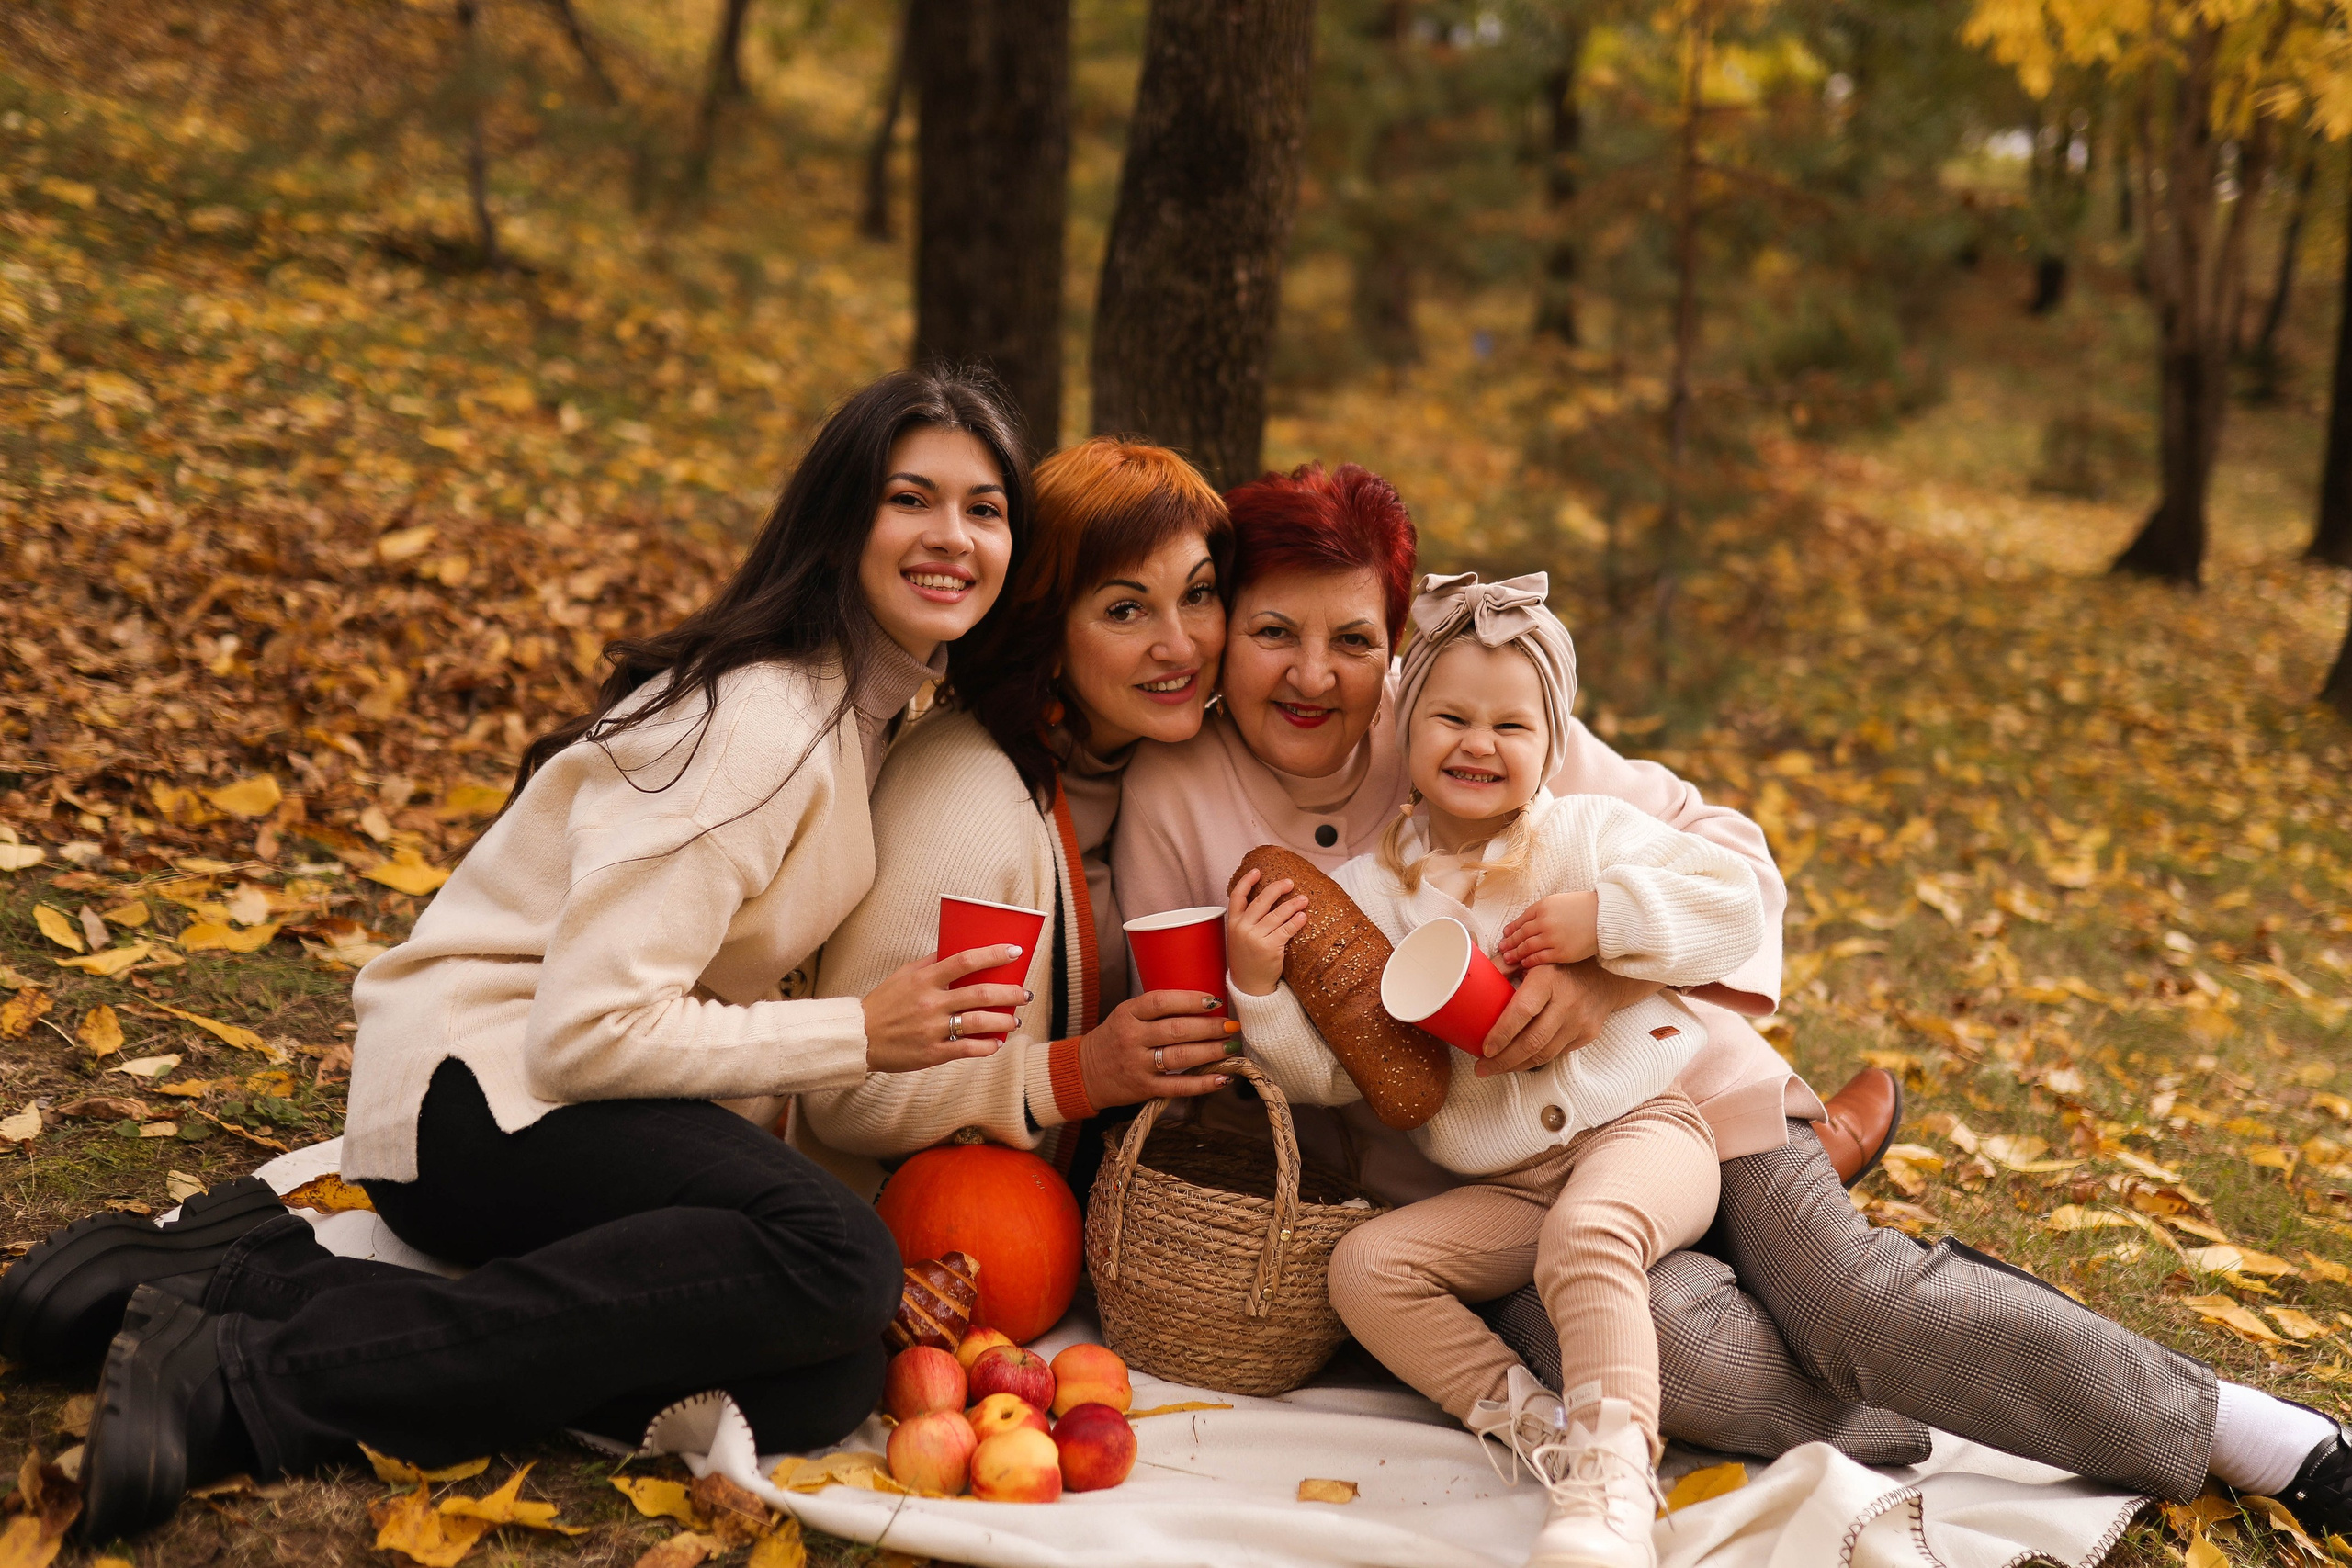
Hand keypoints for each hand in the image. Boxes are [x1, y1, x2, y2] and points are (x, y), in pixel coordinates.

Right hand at [861, 944, 1032, 1073]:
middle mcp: (931, 1003)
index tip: (1015, 951)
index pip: (965, 960)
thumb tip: (958, 949)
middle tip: (1025, 993)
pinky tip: (996, 1043)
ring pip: (979, 1022)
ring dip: (1004, 1020)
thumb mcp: (903, 976)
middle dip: (1010, 993)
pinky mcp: (932, 1053)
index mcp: (924, 979)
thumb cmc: (884, 1003)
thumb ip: (931, 963)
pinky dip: (987, 1046)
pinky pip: (968, 1049)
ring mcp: (932, 1029)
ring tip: (1014, 1019)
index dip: (993, 954)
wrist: (860, 1037)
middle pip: (980, 994)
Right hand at [1079, 990, 1238, 1108]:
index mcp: (1127, 1014)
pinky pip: (1178, 1086)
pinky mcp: (1144, 1088)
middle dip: (1209, 1027)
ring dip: (1211, 1051)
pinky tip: (1222, 1078)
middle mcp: (1132, 1038)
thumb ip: (1156, 1010)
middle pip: (1176, 1030)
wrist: (1084, 1073)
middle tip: (1231, 1025)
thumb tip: (1202, 1004)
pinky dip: (1202, 1083)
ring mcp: (1138, 1065)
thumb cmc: (1114, 1039)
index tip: (1214, 1001)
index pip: (1161, 1002)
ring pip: (1180, 1057)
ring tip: (1231, 1046)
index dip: (1190, 1000)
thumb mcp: (1126, 1015)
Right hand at [1226, 868, 1309, 996]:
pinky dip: (1296, 921)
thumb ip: (1248, 920)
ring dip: (1292, 904)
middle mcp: (1242, 929)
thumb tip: (1267, 900)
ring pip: (1277, 914)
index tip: (1257, 871)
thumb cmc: (1248, 959)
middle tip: (1290, 882)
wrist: (1249, 986)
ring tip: (1304, 899)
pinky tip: (1303, 916)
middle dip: (1277, 889)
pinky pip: (1286, 930)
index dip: (1247, 881)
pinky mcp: (1269, 948)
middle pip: (1261, 901)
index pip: (1237, 896)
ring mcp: (1255, 938)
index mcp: (1233, 924)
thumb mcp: (1240, 938)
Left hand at [1474, 958, 1665, 1078]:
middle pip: (1532, 1042)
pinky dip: (1534, 1061)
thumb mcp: (1534, 959)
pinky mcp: (1587, 1035)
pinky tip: (1518, 1061)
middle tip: (1481, 1067)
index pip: (1522, 1012)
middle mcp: (1566, 1002)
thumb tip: (1471, 980)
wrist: (1605, 976)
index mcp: (1547, 979)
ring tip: (1495, 1068)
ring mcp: (1579, 1021)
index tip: (1483, 1049)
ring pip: (1543, 1054)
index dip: (1501, 1034)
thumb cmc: (1561, 967)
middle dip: (1502, 1060)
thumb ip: (1504, 967)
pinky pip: (1556, 1054)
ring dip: (1516, 1065)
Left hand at [1497, 891, 1599, 970]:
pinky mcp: (1562, 952)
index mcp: (1543, 906)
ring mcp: (1552, 938)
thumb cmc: (1583, 908)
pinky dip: (1529, 961)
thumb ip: (1541, 911)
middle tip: (1501, 949)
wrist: (1605, 916)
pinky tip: (1524, 963)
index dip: (1511, 930)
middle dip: (1509, 943)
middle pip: (1521, 935)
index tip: (1504, 935)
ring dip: (1515, 953)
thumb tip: (1524, 924)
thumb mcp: (1558, 901)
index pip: (1520, 920)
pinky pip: (1540, 958)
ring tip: (1508, 958)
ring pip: (1527, 948)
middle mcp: (1544, 922)